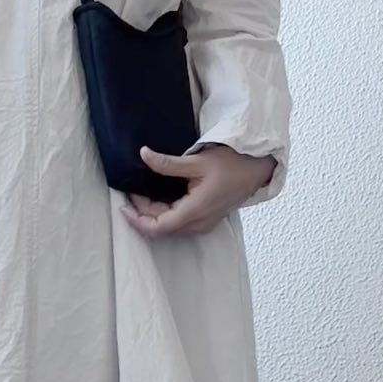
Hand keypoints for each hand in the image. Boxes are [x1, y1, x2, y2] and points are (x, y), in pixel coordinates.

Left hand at [120, 146, 275, 238]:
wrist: (259, 167)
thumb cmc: (234, 162)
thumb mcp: (197, 160)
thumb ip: (168, 163)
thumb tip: (144, 155)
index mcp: (196, 210)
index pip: (158, 226)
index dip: (137, 220)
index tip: (123, 207)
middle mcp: (200, 222)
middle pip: (162, 226)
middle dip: (143, 212)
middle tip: (132, 190)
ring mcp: (205, 223)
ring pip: (171, 225)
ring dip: (153, 212)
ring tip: (141, 192)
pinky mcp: (207, 218)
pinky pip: (181, 221)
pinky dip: (166, 212)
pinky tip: (158, 196)